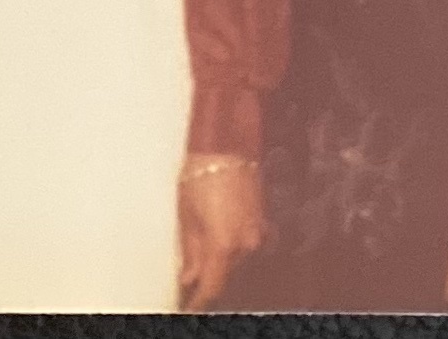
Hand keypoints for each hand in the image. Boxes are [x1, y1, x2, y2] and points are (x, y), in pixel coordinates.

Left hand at [177, 154, 262, 310]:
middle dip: (208, 278)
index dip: (198, 300)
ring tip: (201, 251)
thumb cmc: (202, 172)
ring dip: (220, 262)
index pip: (212, 287)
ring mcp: (256, 233)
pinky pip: (245, 246)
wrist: (226, 143)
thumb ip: (191, 251)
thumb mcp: (187, 215)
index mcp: (224, 244)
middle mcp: (246, 244)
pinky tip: (218, 237)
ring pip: (236, 262)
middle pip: (225, 275)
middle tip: (190, 278)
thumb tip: (189, 277)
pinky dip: (232, 248)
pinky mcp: (261, 223)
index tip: (188, 304)